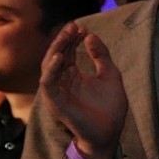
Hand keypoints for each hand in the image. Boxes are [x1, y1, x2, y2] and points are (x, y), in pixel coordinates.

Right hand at [39, 23, 126, 158]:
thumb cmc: (110, 107)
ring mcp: (57, 91)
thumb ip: (101, 56)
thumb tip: (91, 35)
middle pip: (57, 55)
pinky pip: (48, 83)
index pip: (69, 51)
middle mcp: (62, 81)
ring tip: (66, 36)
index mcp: (73, 74)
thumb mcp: (110, 75)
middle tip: (72, 27)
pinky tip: (61, 57)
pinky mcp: (55, 102)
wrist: (110, 131)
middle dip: (64, 40)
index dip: (73, 38)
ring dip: (57, 50)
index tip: (81, 27)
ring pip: (49, 66)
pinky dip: (52, 69)